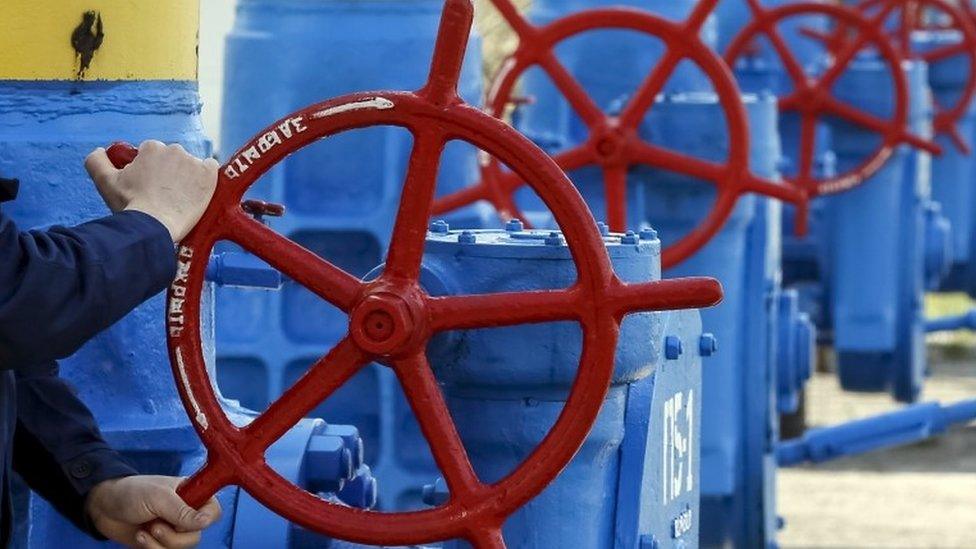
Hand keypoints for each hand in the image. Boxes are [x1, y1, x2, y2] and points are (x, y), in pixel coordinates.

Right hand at [85, 141, 218, 241]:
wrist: (155, 225)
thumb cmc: (130, 205)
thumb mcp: (104, 181)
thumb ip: (96, 160)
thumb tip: (101, 150)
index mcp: (151, 148)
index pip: (152, 154)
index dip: (150, 171)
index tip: (149, 186)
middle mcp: (174, 149)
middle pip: (172, 159)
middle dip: (168, 173)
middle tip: (164, 195)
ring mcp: (193, 162)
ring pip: (190, 165)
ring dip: (186, 177)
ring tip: (179, 198)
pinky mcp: (209, 175)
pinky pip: (211, 168)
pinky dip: (206, 178)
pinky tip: (197, 191)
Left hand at [85, 475, 221, 548]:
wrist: (102, 507)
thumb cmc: (132, 493)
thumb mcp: (159, 498)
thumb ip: (183, 511)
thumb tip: (206, 522)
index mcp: (190, 495)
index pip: (213, 510)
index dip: (206, 518)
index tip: (192, 521)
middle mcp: (184, 513)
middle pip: (196, 535)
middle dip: (175, 535)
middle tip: (157, 525)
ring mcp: (171, 529)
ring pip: (182, 547)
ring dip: (162, 543)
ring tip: (146, 531)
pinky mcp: (158, 543)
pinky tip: (140, 537)